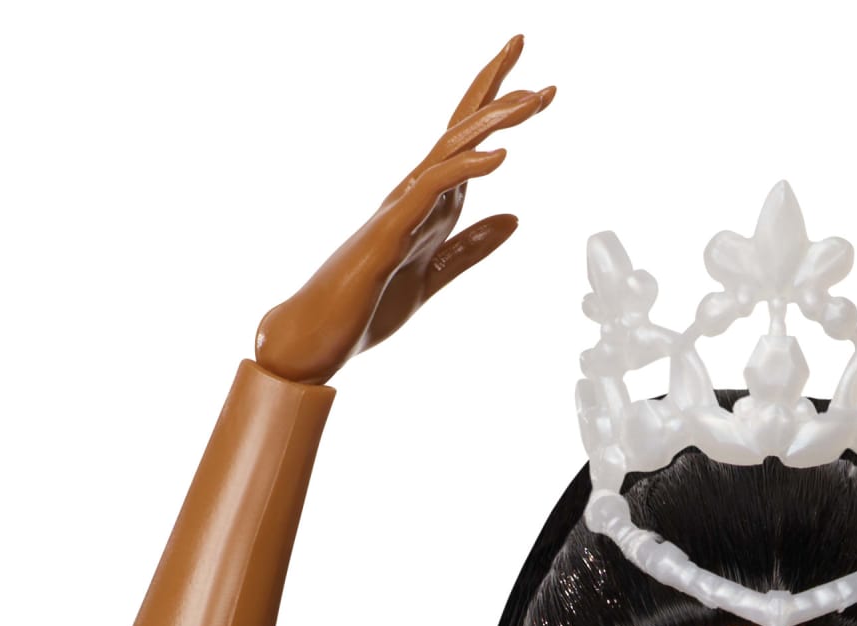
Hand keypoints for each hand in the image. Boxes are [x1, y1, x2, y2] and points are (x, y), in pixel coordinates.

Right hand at [255, 35, 553, 383]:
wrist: (317, 339)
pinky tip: (500, 158)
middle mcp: (412, 193)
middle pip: (460, 129)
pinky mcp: (389, 231)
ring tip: (532, 101)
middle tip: (531, 56)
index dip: (499, 111)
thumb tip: (515, 219)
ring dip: (491, 122)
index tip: (539, 88)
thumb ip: (472, 246)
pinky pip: (432, 190)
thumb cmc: (366, 307)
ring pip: (450, 149)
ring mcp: (399, 208)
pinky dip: (466, 169)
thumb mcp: (436, 274)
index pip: (466, 144)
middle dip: (497, 92)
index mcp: (426, 203)